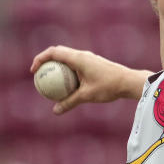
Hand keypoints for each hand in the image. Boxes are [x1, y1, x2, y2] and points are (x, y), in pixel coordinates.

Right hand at [30, 46, 149, 113]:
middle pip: (58, 52)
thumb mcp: (87, 96)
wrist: (129, 81)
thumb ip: (69, 102)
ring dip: (58, 65)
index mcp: (78, 57)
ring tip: (51, 80)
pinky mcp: (94, 63)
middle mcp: (82, 54)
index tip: (33, 71)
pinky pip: (76, 64)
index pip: (53, 52)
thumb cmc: (108, 87)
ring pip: (68, 58)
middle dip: (46, 60)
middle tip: (39, 73)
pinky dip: (68, 71)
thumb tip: (55, 111)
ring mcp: (89, 58)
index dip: (40, 59)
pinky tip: (68, 85)